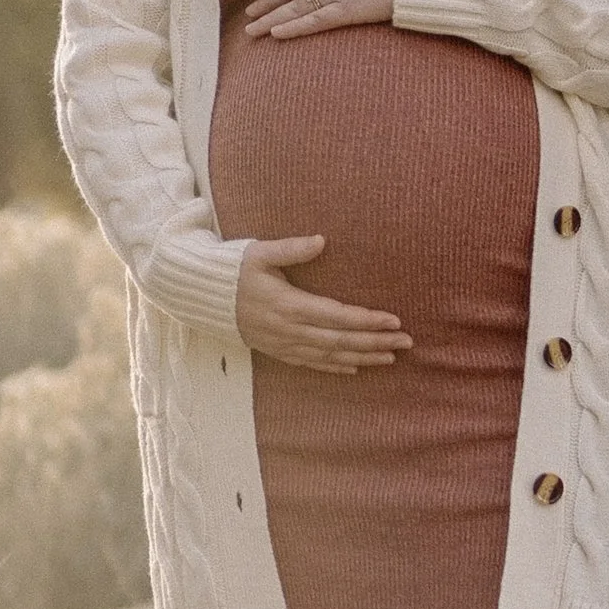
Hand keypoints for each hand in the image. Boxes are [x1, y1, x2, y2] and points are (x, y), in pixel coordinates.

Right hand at [233, 234, 410, 372]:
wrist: (202, 297)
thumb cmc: (234, 270)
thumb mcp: (260, 254)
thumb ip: (291, 249)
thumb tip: (321, 240)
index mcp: (290, 305)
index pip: (338, 316)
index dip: (367, 320)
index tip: (394, 321)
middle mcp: (290, 330)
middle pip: (341, 340)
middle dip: (376, 342)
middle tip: (406, 342)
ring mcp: (284, 344)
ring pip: (330, 355)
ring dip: (362, 357)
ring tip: (390, 358)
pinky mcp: (278, 351)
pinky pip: (311, 364)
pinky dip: (334, 367)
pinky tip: (354, 368)